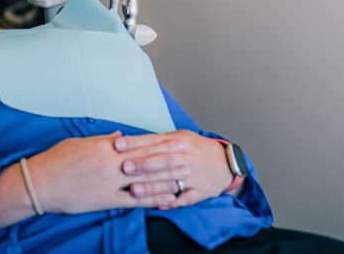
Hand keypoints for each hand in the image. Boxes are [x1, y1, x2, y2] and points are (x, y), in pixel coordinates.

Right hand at [28, 132, 178, 213]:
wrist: (41, 182)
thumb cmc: (57, 160)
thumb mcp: (80, 143)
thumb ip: (102, 140)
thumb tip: (120, 137)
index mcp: (105, 146)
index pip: (139, 143)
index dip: (160, 142)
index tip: (176, 139)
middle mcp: (111, 162)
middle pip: (148, 159)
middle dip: (170, 157)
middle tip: (189, 155)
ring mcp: (110, 182)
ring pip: (145, 179)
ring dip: (168, 177)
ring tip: (185, 176)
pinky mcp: (106, 199)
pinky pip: (134, 200)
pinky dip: (152, 200)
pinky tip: (167, 199)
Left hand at [114, 130, 234, 208]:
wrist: (226, 162)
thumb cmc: (195, 149)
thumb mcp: (179, 137)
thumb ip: (156, 140)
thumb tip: (128, 140)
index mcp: (179, 140)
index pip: (154, 141)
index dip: (136, 143)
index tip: (118, 146)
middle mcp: (187, 156)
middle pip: (163, 159)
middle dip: (143, 164)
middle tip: (124, 167)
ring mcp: (195, 175)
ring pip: (172, 181)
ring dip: (153, 186)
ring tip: (134, 190)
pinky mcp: (202, 191)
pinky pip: (187, 198)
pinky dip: (174, 202)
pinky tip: (160, 205)